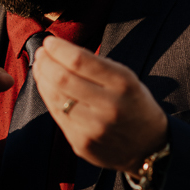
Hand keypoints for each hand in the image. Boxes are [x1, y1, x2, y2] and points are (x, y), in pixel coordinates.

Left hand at [32, 36, 167, 175]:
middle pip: (62, 78)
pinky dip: (48, 98)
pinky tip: (47, 87)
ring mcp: (93, 128)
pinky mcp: (82, 143)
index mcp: (122, 84)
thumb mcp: (127, 78)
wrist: (149, 148)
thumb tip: (60, 50)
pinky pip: (57, 116)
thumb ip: (96, 65)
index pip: (80, 61)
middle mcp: (108, 106)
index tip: (49, 41)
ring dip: (42, 79)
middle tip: (41, 53)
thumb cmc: (134, 106)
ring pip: (55, 98)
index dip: (58, 49)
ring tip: (40, 67)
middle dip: (46, 62)